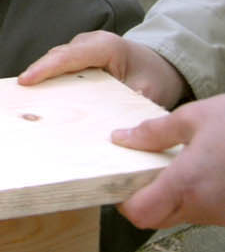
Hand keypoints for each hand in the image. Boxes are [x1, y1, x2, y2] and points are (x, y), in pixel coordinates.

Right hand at [18, 30, 187, 107]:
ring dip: (40, 76)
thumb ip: (132, 101)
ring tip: (22, 96)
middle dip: (36, 73)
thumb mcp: (150, 90)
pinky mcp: (79, 56)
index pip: (68, 56)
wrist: (163, 65)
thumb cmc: (156, 76)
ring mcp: (82, 46)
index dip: (45, 69)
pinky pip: (59, 65)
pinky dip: (48, 77)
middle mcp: (90, 41)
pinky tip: (38, 94)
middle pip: (56, 56)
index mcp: (106, 46)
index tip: (25, 82)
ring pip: (55, 60)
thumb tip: (116, 123)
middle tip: (17, 93)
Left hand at [111, 94, 224, 228]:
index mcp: (187, 183)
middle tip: (141, 170)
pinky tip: (201, 171)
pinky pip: (202, 210)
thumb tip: (121, 138)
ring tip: (175, 163)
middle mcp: (203, 206)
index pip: (139, 213)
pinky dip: (193, 195)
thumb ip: (154, 132)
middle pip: (155, 218)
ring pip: (179, 215)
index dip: (122, 200)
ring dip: (169, 195)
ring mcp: (220, 214)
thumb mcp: (195, 116)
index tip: (118, 180)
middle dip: (142, 198)